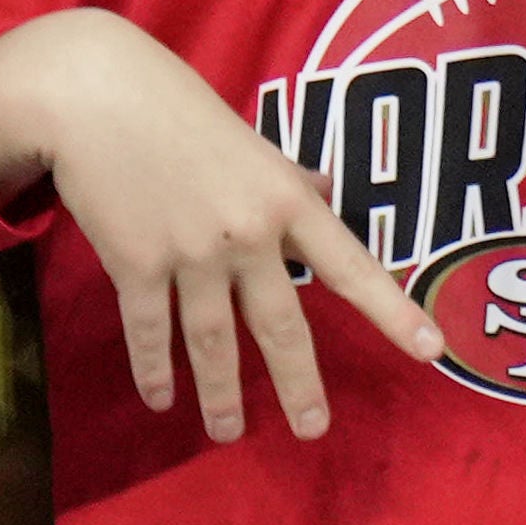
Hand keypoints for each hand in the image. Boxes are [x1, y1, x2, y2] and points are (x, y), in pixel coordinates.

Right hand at [0, 8, 434, 443]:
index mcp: (285, 199)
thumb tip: (326, 188)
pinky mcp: (138, 263)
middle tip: (312, 429)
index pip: (350, 265)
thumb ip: (288, 176)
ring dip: (221, 393)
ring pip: (214, 341)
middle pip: (281, 325)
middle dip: (298, 384)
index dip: (392, 310)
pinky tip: (160, 399)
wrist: (94, 93)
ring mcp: (192, 252)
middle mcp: (248, 233)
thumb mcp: (248, 139)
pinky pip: (151, 330)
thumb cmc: (173, 106)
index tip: (431, 351)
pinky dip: (154, 369)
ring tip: (227, 431)